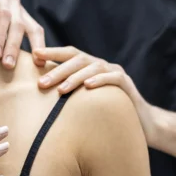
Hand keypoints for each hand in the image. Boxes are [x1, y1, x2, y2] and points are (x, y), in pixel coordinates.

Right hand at [0, 0, 45, 68]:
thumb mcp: (7, 19)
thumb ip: (11, 36)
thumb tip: (12, 65)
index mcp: (22, 13)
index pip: (35, 30)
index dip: (38, 45)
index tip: (39, 64)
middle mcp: (15, 4)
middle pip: (18, 26)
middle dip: (14, 47)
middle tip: (8, 66)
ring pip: (5, 16)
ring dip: (1, 36)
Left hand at [33, 46, 158, 143]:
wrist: (141, 123)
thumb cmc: (107, 113)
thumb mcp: (85, 102)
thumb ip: (69, 93)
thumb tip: (40, 92)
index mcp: (90, 67)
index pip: (69, 54)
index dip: (52, 52)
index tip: (33, 56)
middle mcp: (102, 65)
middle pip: (78, 59)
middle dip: (58, 69)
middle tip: (41, 83)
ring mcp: (115, 72)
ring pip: (93, 67)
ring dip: (75, 77)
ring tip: (61, 89)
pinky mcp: (126, 83)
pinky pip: (112, 78)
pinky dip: (99, 80)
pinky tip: (88, 86)